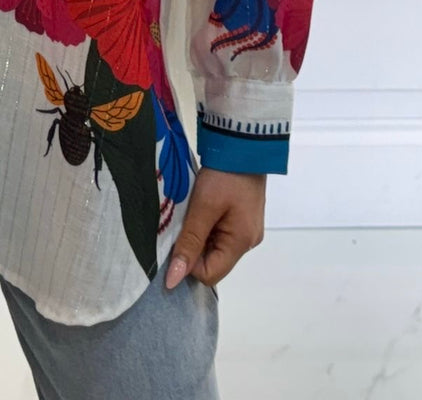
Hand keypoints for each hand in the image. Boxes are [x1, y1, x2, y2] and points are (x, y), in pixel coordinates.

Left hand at [165, 166, 266, 290]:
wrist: (244, 142)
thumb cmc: (225, 175)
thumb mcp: (203, 207)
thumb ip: (189, 243)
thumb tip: (174, 279)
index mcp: (241, 243)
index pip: (209, 275)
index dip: (188, 264)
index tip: (174, 241)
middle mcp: (248, 242)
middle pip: (213, 261)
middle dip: (193, 248)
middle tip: (181, 223)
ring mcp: (247, 229)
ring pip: (215, 247)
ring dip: (199, 235)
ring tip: (190, 213)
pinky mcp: (243, 217)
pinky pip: (220, 233)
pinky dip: (206, 225)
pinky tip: (200, 208)